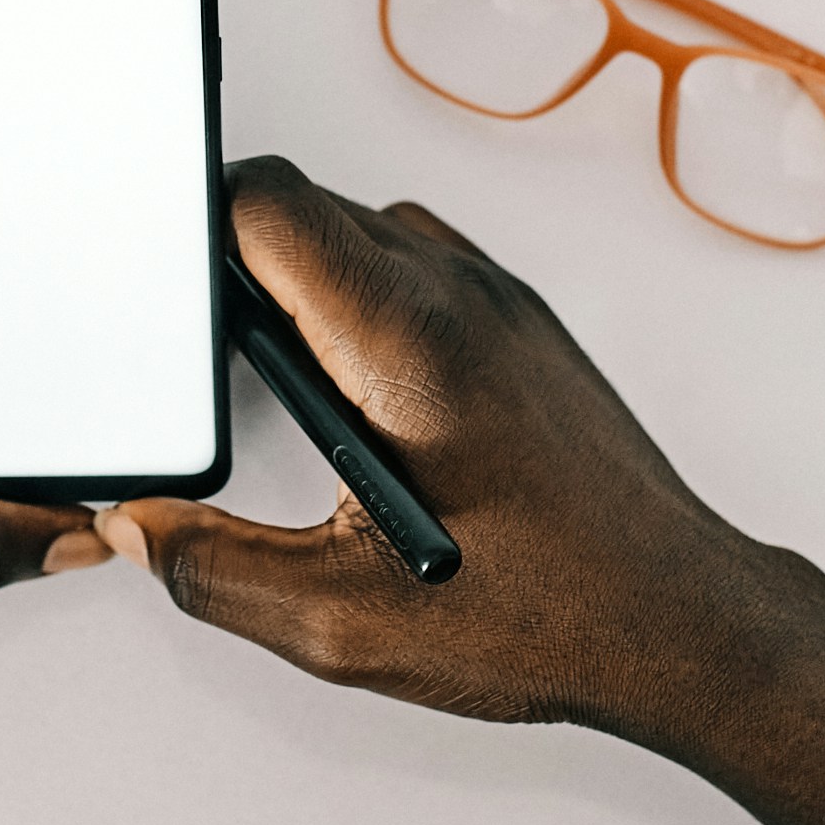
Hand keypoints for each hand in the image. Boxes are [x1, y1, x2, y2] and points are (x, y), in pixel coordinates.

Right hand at [99, 157, 785, 738]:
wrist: (685, 621)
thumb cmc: (554, 615)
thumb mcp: (345, 621)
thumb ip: (216, 570)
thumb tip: (140, 527)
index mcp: (406, 342)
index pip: (271, 202)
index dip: (195, 231)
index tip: (166, 291)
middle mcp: (457, 294)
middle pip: (307, 204)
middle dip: (236, 265)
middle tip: (209, 359)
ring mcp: (499, 299)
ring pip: (361, 225)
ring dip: (303, 278)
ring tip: (286, 380)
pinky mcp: (522, 321)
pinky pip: (413, 260)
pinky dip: (362, 297)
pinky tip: (357, 389)